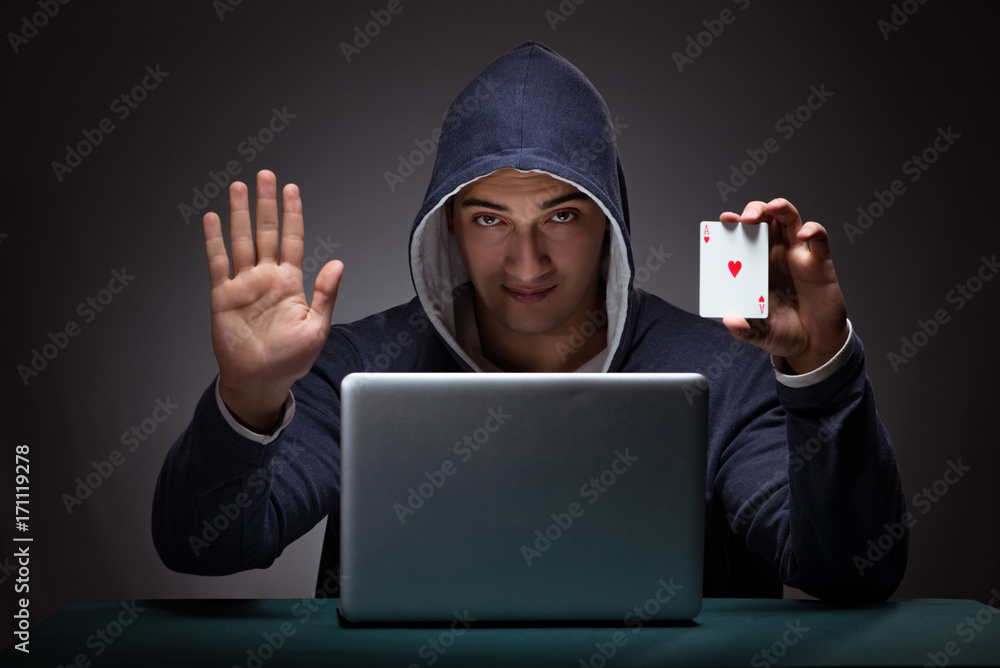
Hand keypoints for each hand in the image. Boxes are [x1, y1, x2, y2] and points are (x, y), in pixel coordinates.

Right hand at [203, 170, 342, 430]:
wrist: (260, 380)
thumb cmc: (290, 360)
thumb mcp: (316, 327)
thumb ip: (325, 294)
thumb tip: (338, 264)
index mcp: (290, 283)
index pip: (292, 240)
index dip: (293, 214)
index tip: (292, 190)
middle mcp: (266, 278)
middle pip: (266, 232)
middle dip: (266, 204)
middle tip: (266, 176)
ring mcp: (244, 284)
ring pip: (241, 240)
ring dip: (240, 214)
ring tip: (238, 187)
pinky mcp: (223, 295)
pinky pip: (217, 262)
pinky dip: (214, 240)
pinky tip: (212, 219)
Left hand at [719, 198, 847, 373]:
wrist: (814, 345)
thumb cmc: (783, 333)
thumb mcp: (758, 334)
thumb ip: (743, 329)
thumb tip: (729, 321)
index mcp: (755, 266)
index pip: (743, 236)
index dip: (734, 224)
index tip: (724, 220)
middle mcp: (775, 255)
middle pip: (766, 220)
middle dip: (755, 211)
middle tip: (746, 218)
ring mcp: (798, 257)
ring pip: (790, 220)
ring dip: (781, 208)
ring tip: (772, 207)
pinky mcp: (820, 264)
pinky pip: (820, 240)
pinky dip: (813, 230)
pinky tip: (803, 234)